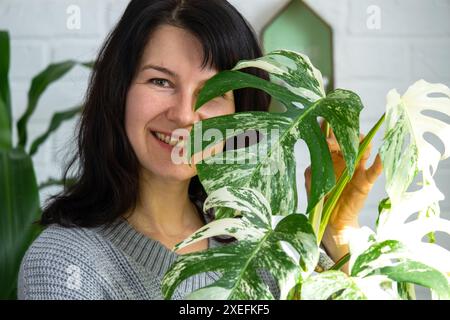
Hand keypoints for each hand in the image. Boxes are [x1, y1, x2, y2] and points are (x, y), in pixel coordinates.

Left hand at [304, 125, 382, 266]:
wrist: (330, 218)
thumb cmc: (321, 196)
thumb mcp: (313, 179)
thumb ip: (315, 163)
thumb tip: (316, 148)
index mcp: (330, 155)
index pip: (332, 135)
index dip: (329, 127)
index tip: (324, 123)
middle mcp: (345, 157)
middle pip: (349, 138)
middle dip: (342, 136)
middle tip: (332, 144)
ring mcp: (356, 167)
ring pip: (364, 149)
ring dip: (360, 144)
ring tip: (356, 144)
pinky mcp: (365, 181)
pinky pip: (375, 170)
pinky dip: (379, 163)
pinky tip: (381, 155)